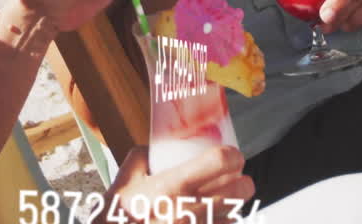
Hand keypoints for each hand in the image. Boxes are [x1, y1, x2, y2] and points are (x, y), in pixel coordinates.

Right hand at [93, 146, 254, 223]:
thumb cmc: (117, 214)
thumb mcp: (125, 179)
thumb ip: (143, 156)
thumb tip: (157, 146)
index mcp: (171, 186)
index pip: (219, 161)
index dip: (233, 155)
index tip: (233, 155)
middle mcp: (188, 209)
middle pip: (240, 189)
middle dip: (243, 182)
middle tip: (237, 177)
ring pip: (236, 214)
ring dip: (235, 206)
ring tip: (227, 200)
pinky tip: (216, 219)